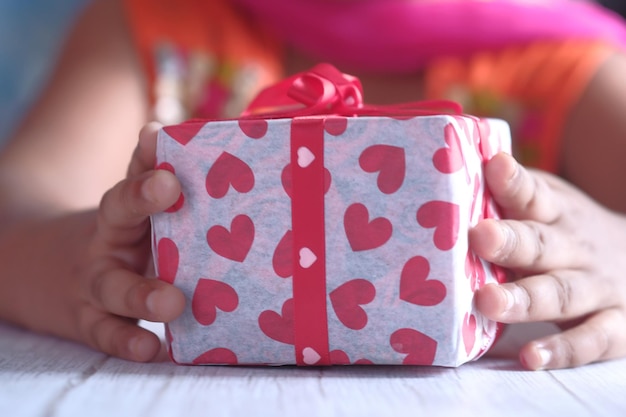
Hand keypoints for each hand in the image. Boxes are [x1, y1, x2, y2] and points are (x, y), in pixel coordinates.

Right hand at [0, 123, 184, 361]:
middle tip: (168, 186)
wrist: (40, 272)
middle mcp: (107, 238)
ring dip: (141, 292)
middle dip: (140, 197)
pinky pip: (108, 332)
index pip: (134, 169)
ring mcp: (95, 281)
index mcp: (123, 208)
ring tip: (172, 302)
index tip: (159, 137)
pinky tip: (153, 350)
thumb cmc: (115, 239)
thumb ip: (157, 184)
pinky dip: (128, 342)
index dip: (146, 153)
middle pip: (116, 213)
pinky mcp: (91, 320)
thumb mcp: (131, 212)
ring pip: (113, 285)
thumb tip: (188, 143)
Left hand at [470, 153, 625, 369]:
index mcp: (556, 213)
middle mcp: (576, 247)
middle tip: (479, 237)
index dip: (514, 182)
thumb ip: (507, 199)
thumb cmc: (564, 234)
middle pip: (542, 243)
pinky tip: (530, 357)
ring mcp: (597, 288)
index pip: (534, 194)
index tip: (494, 167)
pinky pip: (590, 341)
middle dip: (511, 241)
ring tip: (488, 301)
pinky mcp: (616, 328)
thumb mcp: (548, 206)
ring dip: (526, 299)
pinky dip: (562, 351)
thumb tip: (446, 176)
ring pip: (562, 292)